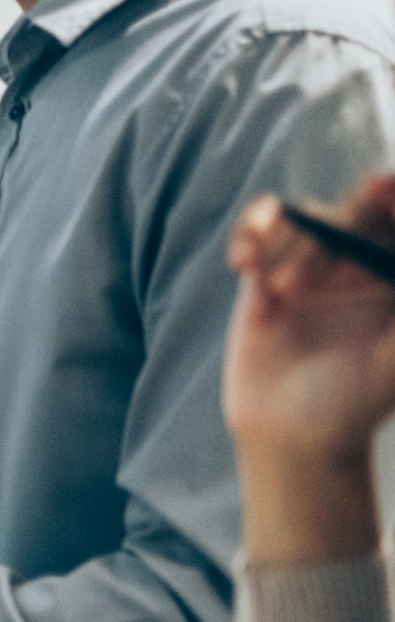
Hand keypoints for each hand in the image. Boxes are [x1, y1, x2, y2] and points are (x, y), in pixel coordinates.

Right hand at [225, 179, 394, 567]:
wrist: (288, 434)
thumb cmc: (354, 406)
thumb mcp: (392, 365)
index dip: (393, 197)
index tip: (379, 186)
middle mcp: (363, 264)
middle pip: (353, 214)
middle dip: (327, 239)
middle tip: (298, 288)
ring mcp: (314, 264)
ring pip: (303, 219)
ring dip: (285, 251)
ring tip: (274, 298)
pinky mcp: (268, 270)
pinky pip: (260, 230)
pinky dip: (251, 238)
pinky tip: (242, 266)